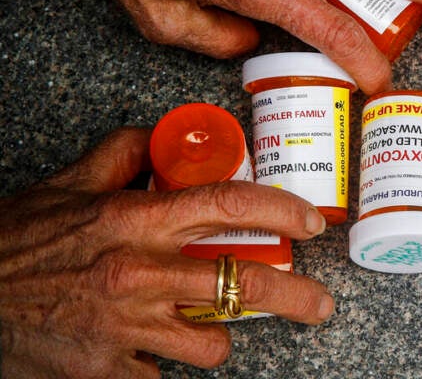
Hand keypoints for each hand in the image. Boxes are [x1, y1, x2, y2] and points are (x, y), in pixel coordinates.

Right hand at [0, 127, 332, 377]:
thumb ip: (125, 152)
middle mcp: (139, 270)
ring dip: (218, 334)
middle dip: (296, 297)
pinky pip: (166, 373)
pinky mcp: (110, 371)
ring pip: (214, 342)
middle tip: (320, 304)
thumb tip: (166, 136)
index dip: (282, 210)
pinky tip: (148, 347)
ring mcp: (127, 326)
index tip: (312, 223)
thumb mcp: (70, 183)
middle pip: (243, 284)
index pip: (229, 203)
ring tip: (205, 324)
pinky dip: (165, 361)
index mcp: (135, 217)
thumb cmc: (19, 240)